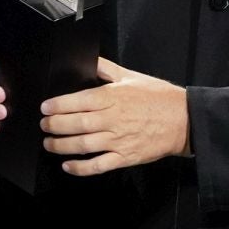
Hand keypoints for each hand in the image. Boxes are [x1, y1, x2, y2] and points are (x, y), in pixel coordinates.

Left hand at [40, 57, 189, 176]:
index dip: (57, 105)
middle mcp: (113, 119)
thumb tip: (89, 60)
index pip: (78, 101)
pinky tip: (68, 165)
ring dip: (61, 145)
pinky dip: (80, 167)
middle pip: (76, 124)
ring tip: (49, 143)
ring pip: (82, 145)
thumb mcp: (132, 77)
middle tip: (43, 125)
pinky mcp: (125, 157)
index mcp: (113, 97)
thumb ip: (106, 69)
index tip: (45, 107)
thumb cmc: (160, 98)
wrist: (184, 120)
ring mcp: (118, 140)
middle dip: (54, 125)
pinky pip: (98, 165)